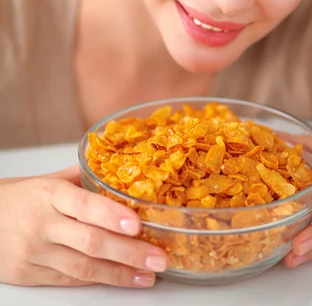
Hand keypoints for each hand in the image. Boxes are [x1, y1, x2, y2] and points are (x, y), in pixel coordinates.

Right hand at [0, 165, 167, 286]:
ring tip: (148, 274)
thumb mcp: (46, 179)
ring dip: (120, 274)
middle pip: (90, 242)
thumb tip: (118, 168)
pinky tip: (122, 279)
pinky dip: (99, 280)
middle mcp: (43, 224)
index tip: (138, 225)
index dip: (112, 216)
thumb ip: (82, 177)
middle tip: (159, 257)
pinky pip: (70, 279)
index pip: (84, 205)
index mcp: (49, 194)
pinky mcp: (30, 275)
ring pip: (83, 267)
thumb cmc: (17, 197)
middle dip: (129, 252)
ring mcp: (36, 253)